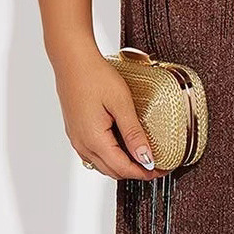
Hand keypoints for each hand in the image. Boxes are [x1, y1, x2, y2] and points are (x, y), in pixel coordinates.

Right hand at [53, 44, 167, 180]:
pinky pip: (94, 154)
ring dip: (123, 166)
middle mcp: (82, 144)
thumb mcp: (121, 103)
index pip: (123, 168)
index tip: (161, 169)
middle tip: (156, 164)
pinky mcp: (76, 132)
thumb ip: (133, 133)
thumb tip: (146, 157)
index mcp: (94, 139)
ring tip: (143, 157)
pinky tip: (123, 147)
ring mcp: (77, 139)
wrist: (72, 61)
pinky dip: (111, 157)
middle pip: (113, 171)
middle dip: (136, 171)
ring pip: (103, 165)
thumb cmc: (94, 76)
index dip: (144, 172)